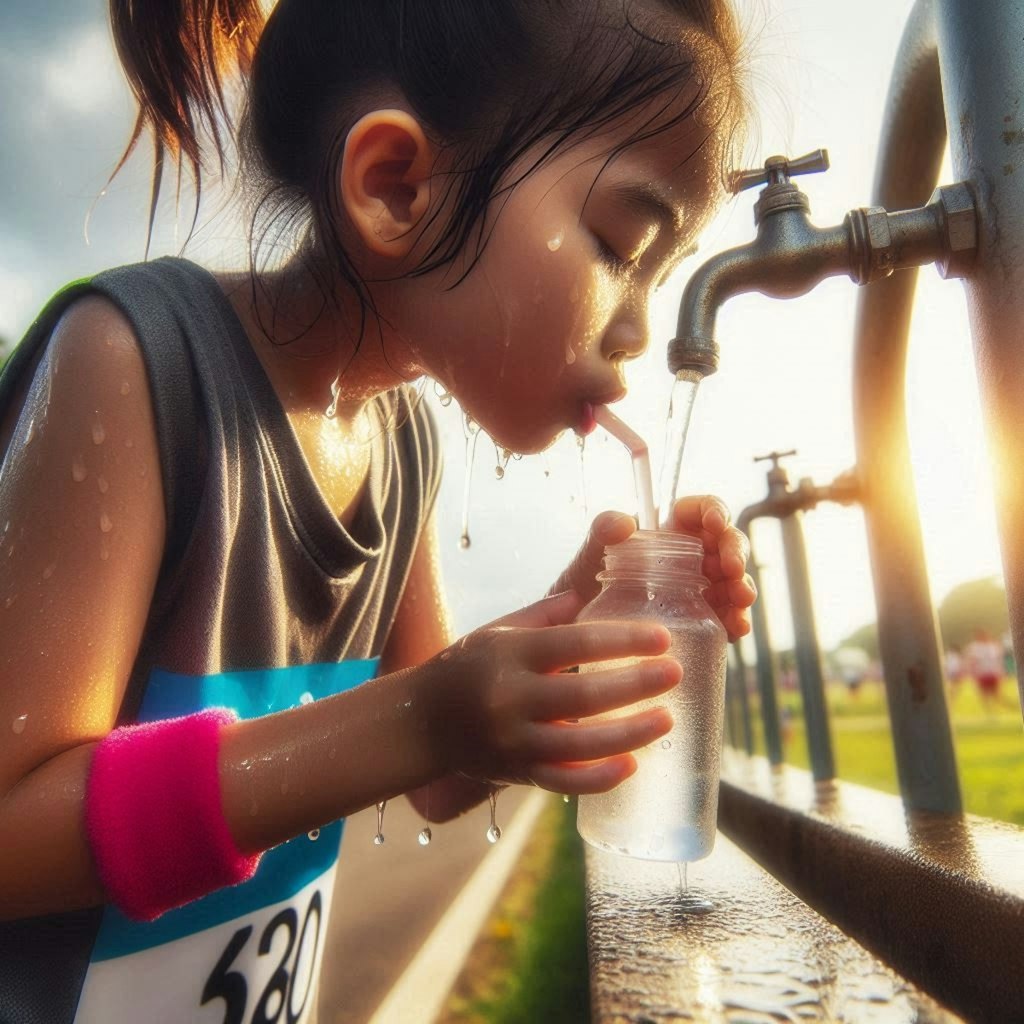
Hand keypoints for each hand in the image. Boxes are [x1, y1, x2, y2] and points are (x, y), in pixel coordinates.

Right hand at [422, 591, 680, 794]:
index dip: (624, 640)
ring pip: (581, 745)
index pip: (577, 643)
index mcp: (511, 653)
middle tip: (675, 672)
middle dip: (636, 684)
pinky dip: (600, 777)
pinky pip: (564, 781)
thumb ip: (544, 615)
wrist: (420, 722)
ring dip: (630, 733)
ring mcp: (513, 741)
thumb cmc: (466, 667)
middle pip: (585, 695)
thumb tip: (589, 592)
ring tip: (667, 719)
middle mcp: (511, 698)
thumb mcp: (497, 631)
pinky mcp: (516, 774)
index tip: (662, 637)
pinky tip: (632, 764)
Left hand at [548, 496, 755, 640]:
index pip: (701, 510)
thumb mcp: (588, 556)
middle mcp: (691, 557)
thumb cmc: (583, 585)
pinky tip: (736, 627)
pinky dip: (736, 620)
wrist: (578, 633)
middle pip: (726, 544)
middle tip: (732, 569)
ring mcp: (700, 589)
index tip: (715, 521)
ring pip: (733, 580)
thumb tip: (624, 522)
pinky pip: (727, 617)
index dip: (714, 510)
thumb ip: (601, 532)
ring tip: (740, 599)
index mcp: (669, 530)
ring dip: (742, 587)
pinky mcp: (701, 620)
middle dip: (736, 553)